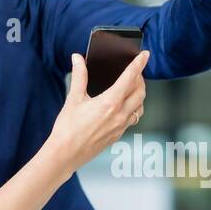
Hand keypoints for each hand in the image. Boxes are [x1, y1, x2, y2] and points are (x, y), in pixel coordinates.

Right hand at [46, 49, 148, 174]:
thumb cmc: (67, 128)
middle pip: (140, 92)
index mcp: (110, 102)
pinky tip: (125, 106)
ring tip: (133, 87)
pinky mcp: (118, 135)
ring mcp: (120, 127)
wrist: (65, 154)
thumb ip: (79, 76)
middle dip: (140, 79)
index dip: (139, 64)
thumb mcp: (73, 99)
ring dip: (139, 94)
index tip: (145, 55)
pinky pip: (133, 118)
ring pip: (140, 106)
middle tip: (135, 70)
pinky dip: (134, 108)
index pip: (130, 78)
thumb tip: (77, 58)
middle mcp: (119, 115)